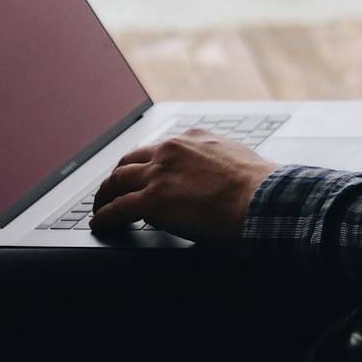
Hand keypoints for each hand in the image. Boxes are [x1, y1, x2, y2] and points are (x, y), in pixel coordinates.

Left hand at [90, 130, 272, 244]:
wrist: (261, 199)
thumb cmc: (260, 186)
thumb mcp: (237, 158)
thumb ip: (217, 161)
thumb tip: (217, 176)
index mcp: (192, 139)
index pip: (158, 149)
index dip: (145, 164)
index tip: (142, 174)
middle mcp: (171, 151)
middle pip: (130, 161)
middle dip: (118, 176)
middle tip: (112, 189)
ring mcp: (159, 174)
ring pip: (117, 181)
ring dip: (105, 195)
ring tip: (100, 207)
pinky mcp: (153, 199)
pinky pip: (118, 208)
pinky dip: (104, 216)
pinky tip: (100, 223)